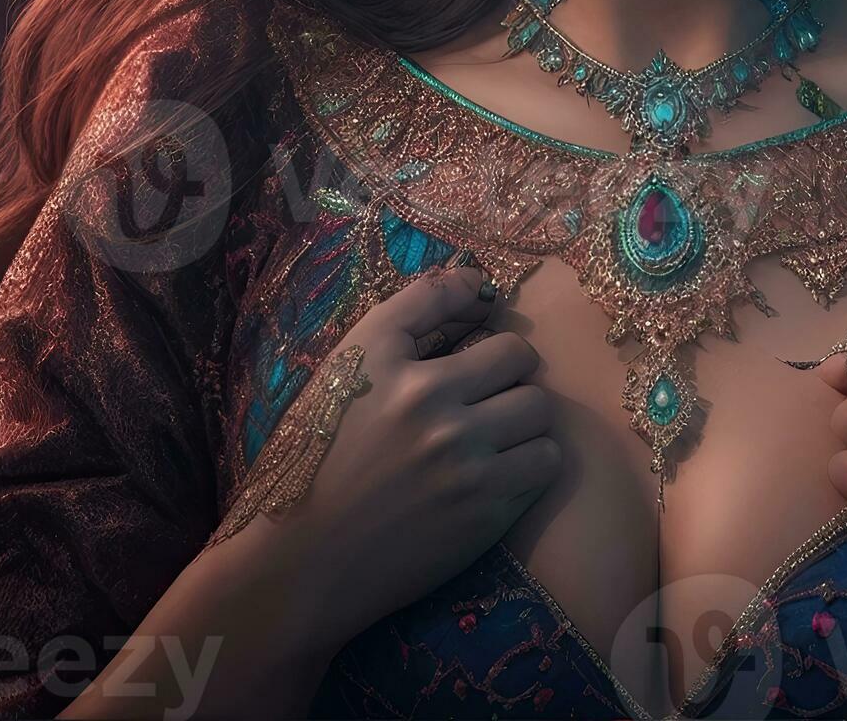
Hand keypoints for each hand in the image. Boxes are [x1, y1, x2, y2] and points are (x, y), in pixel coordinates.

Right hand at [223, 264, 557, 670]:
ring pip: (540, 411)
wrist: (303, 561)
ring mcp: (465, 462)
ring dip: (523, 419)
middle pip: (520, 359)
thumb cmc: (318, 456)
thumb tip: (479, 285)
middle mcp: (434, 407)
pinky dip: (529, 462)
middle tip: (484, 395)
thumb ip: (413, 313)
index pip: (465, 303)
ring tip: (494, 436)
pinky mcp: (485, 512)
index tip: (479, 329)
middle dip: (507, 372)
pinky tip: (496, 472)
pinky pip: (544, 464)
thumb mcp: (347, 367)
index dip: (483, 316)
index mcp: (393, 367)